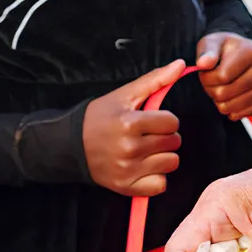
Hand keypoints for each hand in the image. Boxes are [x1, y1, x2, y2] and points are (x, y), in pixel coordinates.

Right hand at [82, 60, 186, 195]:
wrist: (70, 145)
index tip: (151, 120)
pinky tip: (144, 167)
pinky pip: (161, 185)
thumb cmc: (99, 118)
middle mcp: (129, 148)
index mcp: (129, 123)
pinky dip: (156, 177)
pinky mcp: (126, 186)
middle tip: (147, 135)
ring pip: (171, 163)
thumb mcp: (124, 95)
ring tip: (146, 150)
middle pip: (174, 143)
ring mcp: (128, 169)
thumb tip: (181, 64)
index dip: (165, 119)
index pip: (172, 122)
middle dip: (164, 136)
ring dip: (163, 156)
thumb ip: (155, 80)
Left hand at [196, 33, 251, 120]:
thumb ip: (206, 52)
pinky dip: (229, 109)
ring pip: (230, 107)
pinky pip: (238, 115)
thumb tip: (203, 63)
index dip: (207, 78)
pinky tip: (230, 95)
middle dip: (211, 89)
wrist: (237, 55)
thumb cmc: (222, 50)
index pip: (222, 76)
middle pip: (224, 94)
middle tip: (212, 80)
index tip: (206, 71)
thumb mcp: (210, 43)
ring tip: (221, 86)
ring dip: (218, 101)